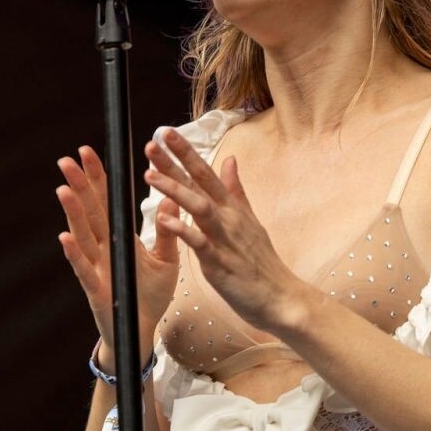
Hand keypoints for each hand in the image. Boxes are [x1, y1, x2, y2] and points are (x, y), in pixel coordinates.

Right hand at [56, 144, 181, 354]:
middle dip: (79, 186)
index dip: (97, 177)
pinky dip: (75, 254)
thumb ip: (167, 230)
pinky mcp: (96, 289)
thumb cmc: (151, 294)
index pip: (107, 201)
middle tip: (67, 160)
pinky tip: (65, 237)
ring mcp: (96, 268)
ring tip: (64, 190)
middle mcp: (103, 248)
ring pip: (82, 236)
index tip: (87, 152)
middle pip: (90, 212)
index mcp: (119, 237)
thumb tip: (172, 197)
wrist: (144, 329)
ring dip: (73, 213)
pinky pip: (84, 269)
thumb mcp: (166, 259)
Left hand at [144, 127, 303, 335]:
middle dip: (175, 162)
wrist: (281, 297)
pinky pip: (199, 243)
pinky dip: (182, 230)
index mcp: (231, 208)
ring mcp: (224, 239)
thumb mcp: (249, 220)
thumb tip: (229, 160)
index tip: (166, 133)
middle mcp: (228, 218)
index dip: (186, 152)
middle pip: (199, 183)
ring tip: (150, 175)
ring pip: (198, 207)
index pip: (206, 172)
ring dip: (174, 190)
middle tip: (152, 142)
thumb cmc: (261, 262)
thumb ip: (235, 190)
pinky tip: (162, 219)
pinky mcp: (220, 263)